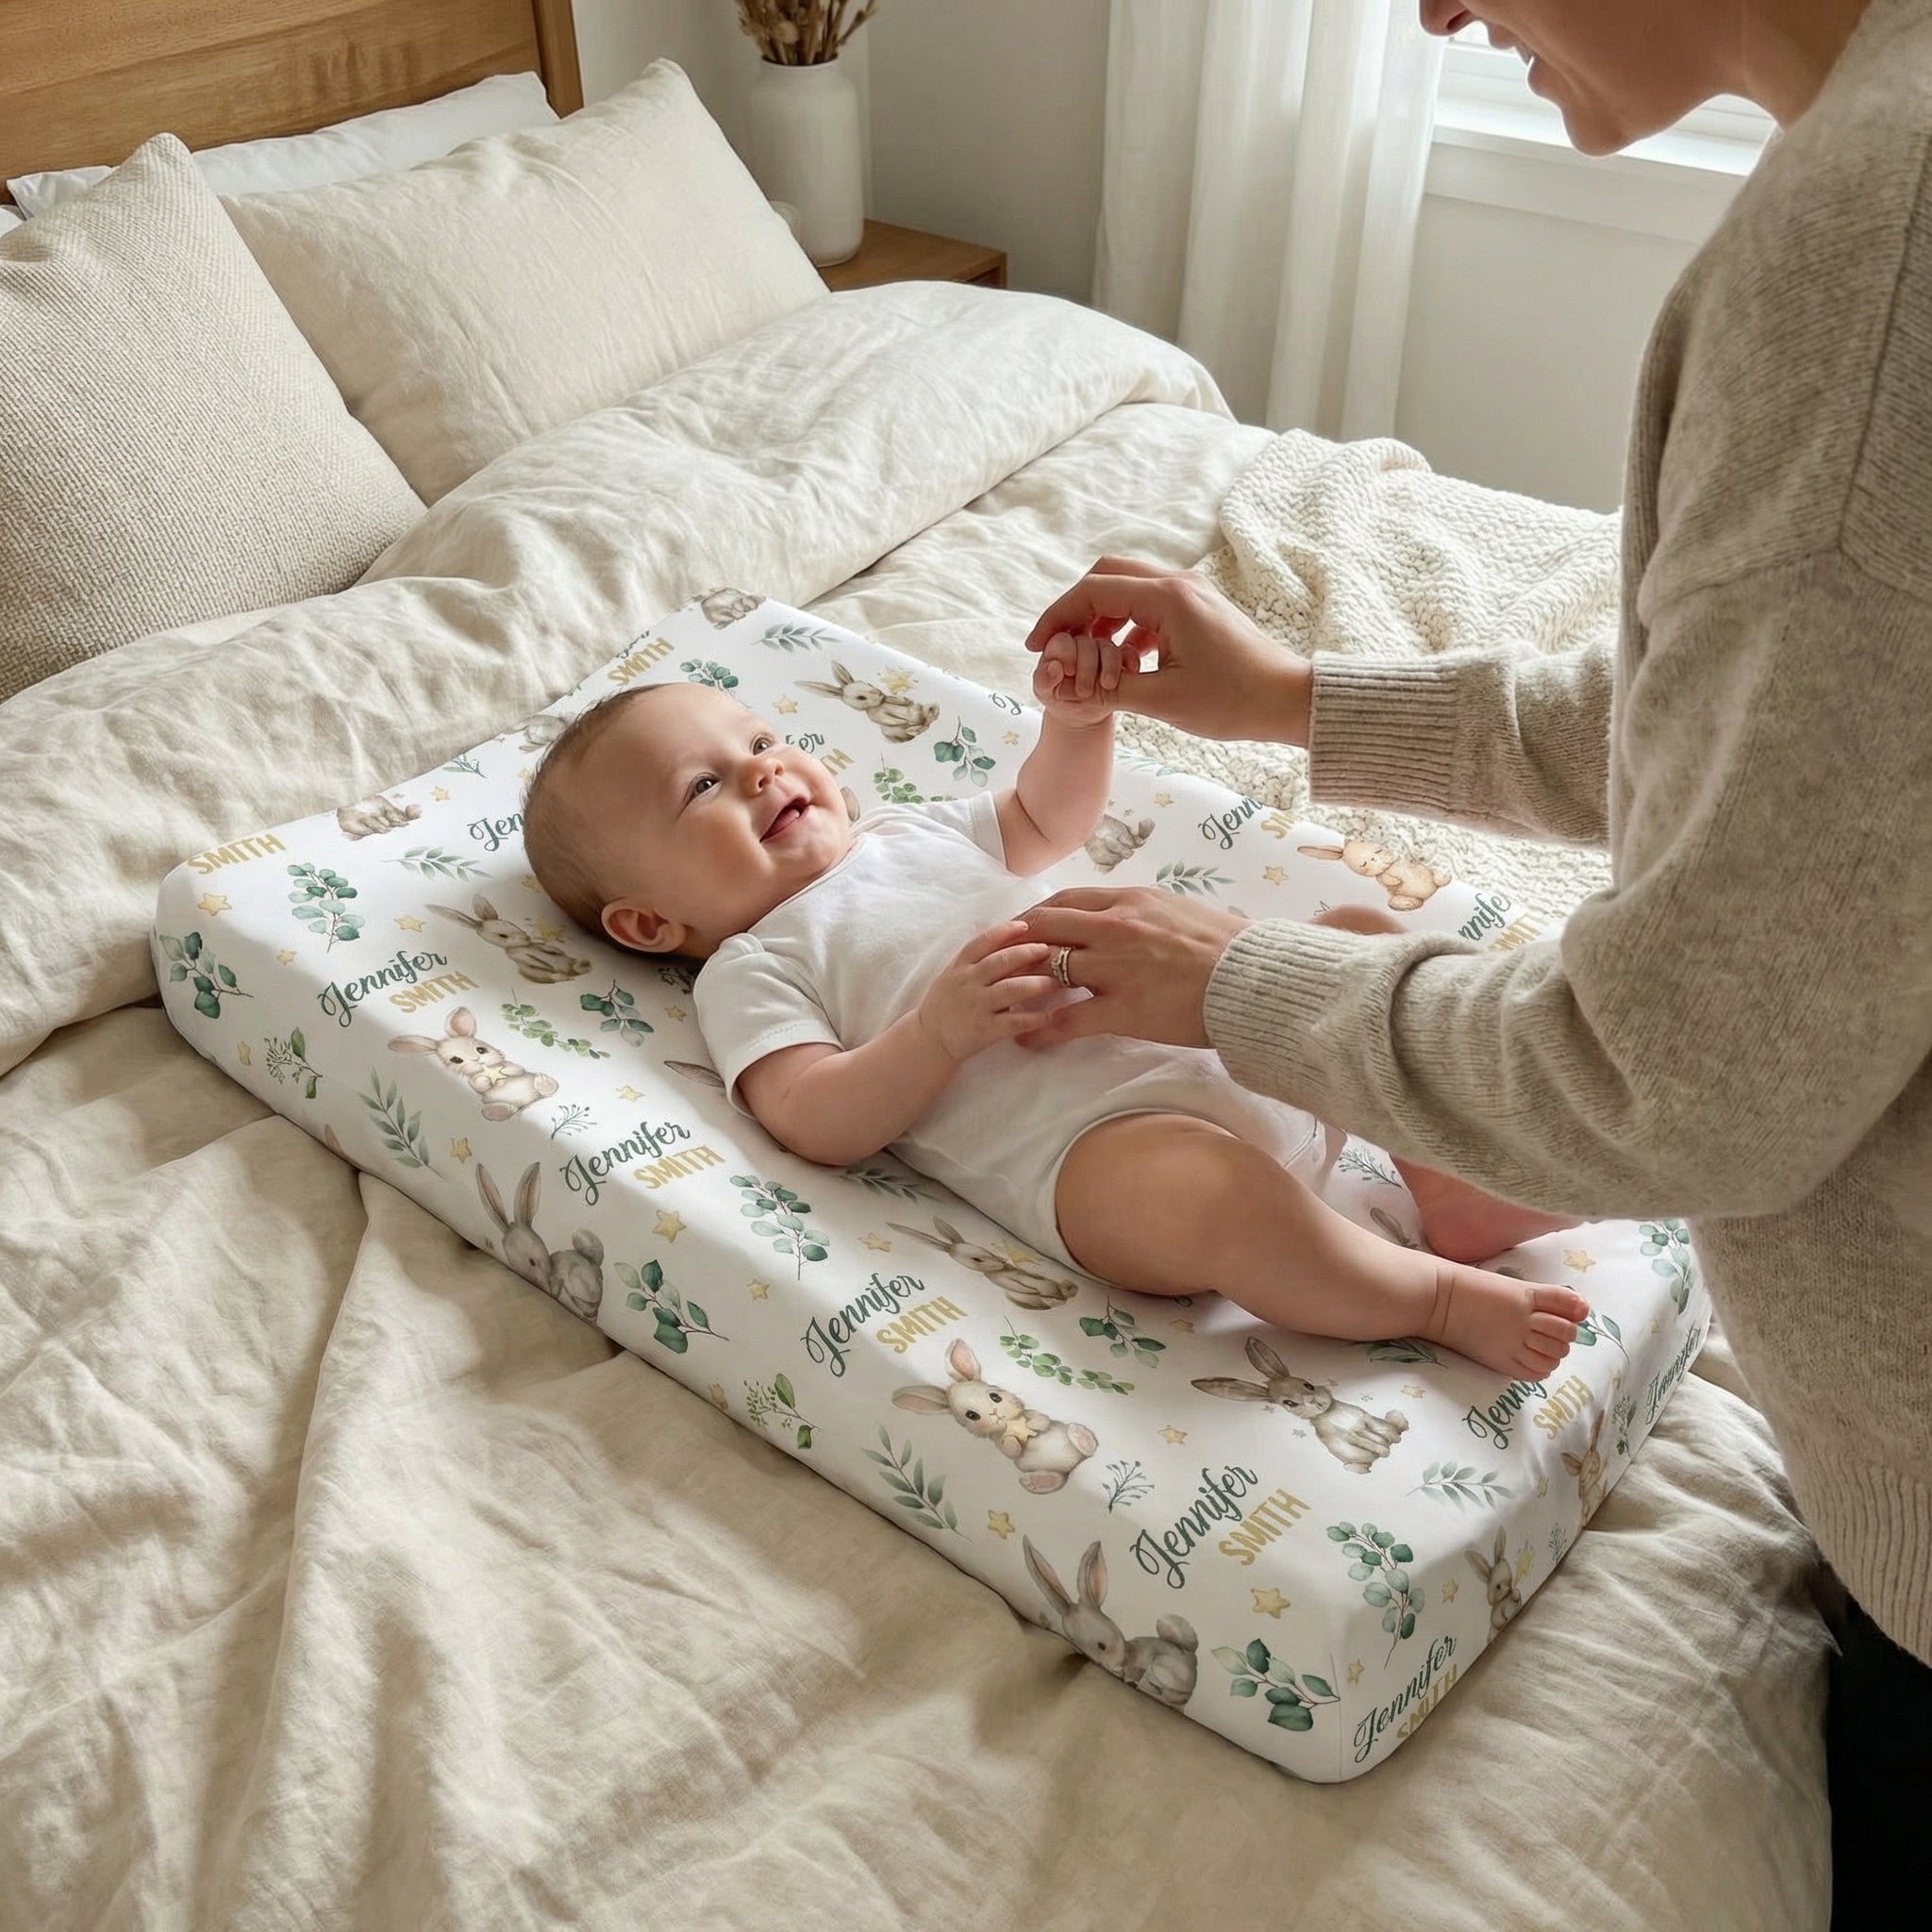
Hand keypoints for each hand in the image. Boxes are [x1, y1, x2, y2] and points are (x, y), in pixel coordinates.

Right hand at [917, 920, 1061, 1062]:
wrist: (929, 1040)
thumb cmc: (947, 1003)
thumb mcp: (954, 974)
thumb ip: (977, 957)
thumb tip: (1007, 933)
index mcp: (960, 966)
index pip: (982, 942)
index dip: (1004, 931)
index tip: (1026, 925)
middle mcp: (967, 982)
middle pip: (1000, 961)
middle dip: (1027, 953)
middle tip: (1049, 949)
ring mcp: (976, 1006)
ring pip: (1009, 989)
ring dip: (1035, 984)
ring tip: (1055, 981)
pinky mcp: (983, 1030)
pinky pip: (1012, 1022)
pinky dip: (1032, 1019)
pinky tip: (1048, 1016)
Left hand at [1015, 887, 1251, 1048]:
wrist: (1256, 978)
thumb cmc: (1227, 947)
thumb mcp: (1180, 913)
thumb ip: (1146, 914)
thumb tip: (1130, 919)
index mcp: (1131, 901)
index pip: (1066, 901)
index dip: (1035, 916)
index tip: (1021, 930)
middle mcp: (1116, 927)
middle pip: (1045, 928)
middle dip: (1017, 946)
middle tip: (1000, 964)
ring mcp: (1116, 967)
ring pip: (1048, 969)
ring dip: (1021, 984)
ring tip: (1005, 1000)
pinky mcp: (1123, 1008)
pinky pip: (1067, 1019)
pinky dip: (1041, 1028)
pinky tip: (1027, 1038)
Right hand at [1025, 555, 1310, 745]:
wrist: (1288, 699)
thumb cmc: (1234, 701)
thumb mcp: (1164, 702)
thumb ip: (1109, 691)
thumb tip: (1065, 690)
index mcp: (1168, 599)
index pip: (1093, 592)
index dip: (1057, 617)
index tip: (1037, 647)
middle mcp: (1178, 583)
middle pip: (1106, 575)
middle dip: (1074, 609)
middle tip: (1055, 645)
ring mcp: (1190, 591)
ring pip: (1126, 587)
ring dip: (1099, 616)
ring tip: (1085, 656)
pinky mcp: (1197, 606)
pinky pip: (1147, 602)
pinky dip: (1124, 623)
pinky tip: (1122, 659)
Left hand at [1032, 628, 1132, 727]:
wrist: (1079, 712)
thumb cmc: (1058, 697)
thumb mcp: (1045, 692)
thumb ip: (1044, 680)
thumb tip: (1053, 667)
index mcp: (1059, 645)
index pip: (1063, 640)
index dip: (1067, 653)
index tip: (1068, 672)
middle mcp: (1081, 643)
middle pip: (1086, 644)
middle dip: (1086, 667)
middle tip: (1083, 691)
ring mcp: (1102, 650)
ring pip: (1108, 648)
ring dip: (1109, 666)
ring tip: (1106, 686)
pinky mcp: (1121, 659)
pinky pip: (1129, 653)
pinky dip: (1130, 661)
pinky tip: (1130, 671)